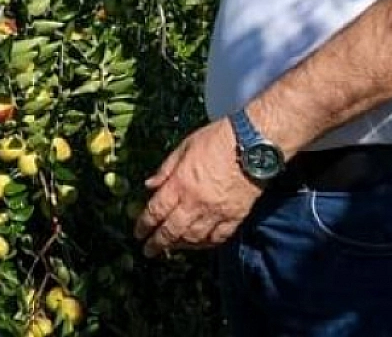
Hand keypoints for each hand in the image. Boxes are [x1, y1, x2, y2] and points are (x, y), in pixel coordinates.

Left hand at [134, 118, 260, 257]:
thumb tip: (149, 185)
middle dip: (158, 243)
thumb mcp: (184, 147)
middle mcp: (195, 204)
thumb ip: (166, 169)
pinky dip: (206, 243)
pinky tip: (199, 243)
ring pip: (193, 238)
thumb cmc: (217, 140)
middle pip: (172, 231)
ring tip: (172, 247)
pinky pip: (218, 237)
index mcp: (180, 185)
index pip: (156, 212)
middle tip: (149, 250)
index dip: (144, 225)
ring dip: (180, 245)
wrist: (253, 144)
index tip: (138, 233)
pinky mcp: (235, 217)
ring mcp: (216, 213)